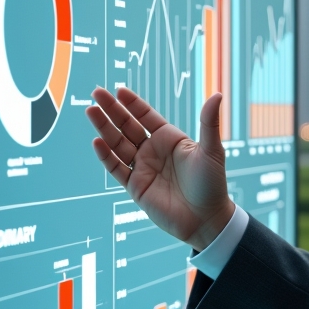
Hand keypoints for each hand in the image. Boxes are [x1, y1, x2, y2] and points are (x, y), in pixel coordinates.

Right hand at [86, 87, 234, 250]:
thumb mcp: (211, 150)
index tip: (119, 90)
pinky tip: (97, 141)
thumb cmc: (212, 183)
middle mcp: (153, 151)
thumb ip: (209, 123)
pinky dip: (106, 156)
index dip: (132, 103)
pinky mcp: (135, 186)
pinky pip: (116, 168)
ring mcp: (143, 168)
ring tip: (91, 111)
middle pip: (127, 126)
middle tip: (96, 93)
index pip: (146, 116)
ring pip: (118, 144)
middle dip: (112, 110)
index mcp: (170, 139)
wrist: (206, 219)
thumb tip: (218, 94)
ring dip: (104, 128)